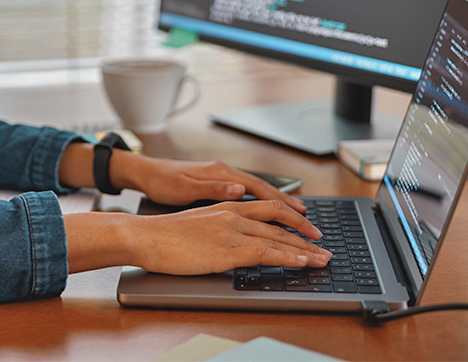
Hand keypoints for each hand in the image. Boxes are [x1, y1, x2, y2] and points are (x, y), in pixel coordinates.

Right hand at [64, 200, 329, 274]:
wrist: (145, 236)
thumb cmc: (164, 234)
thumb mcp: (197, 224)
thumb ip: (218, 228)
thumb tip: (231, 241)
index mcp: (225, 204)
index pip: (267, 206)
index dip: (290, 216)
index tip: (306, 225)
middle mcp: (233, 212)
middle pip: (279, 219)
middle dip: (304, 233)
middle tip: (323, 244)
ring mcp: (232, 230)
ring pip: (278, 237)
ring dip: (304, 249)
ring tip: (322, 258)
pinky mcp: (229, 249)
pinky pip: (267, 253)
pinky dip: (290, 258)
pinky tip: (303, 262)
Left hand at [112, 153, 307, 212]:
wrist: (144, 173)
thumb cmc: (161, 182)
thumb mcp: (183, 188)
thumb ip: (211, 189)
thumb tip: (239, 189)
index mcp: (220, 173)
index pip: (259, 188)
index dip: (282, 203)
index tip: (301, 215)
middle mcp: (224, 172)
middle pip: (264, 189)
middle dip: (288, 205)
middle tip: (309, 222)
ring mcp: (221, 177)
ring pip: (257, 191)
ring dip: (278, 204)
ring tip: (298, 217)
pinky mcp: (216, 184)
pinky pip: (247, 194)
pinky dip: (262, 203)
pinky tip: (267, 213)